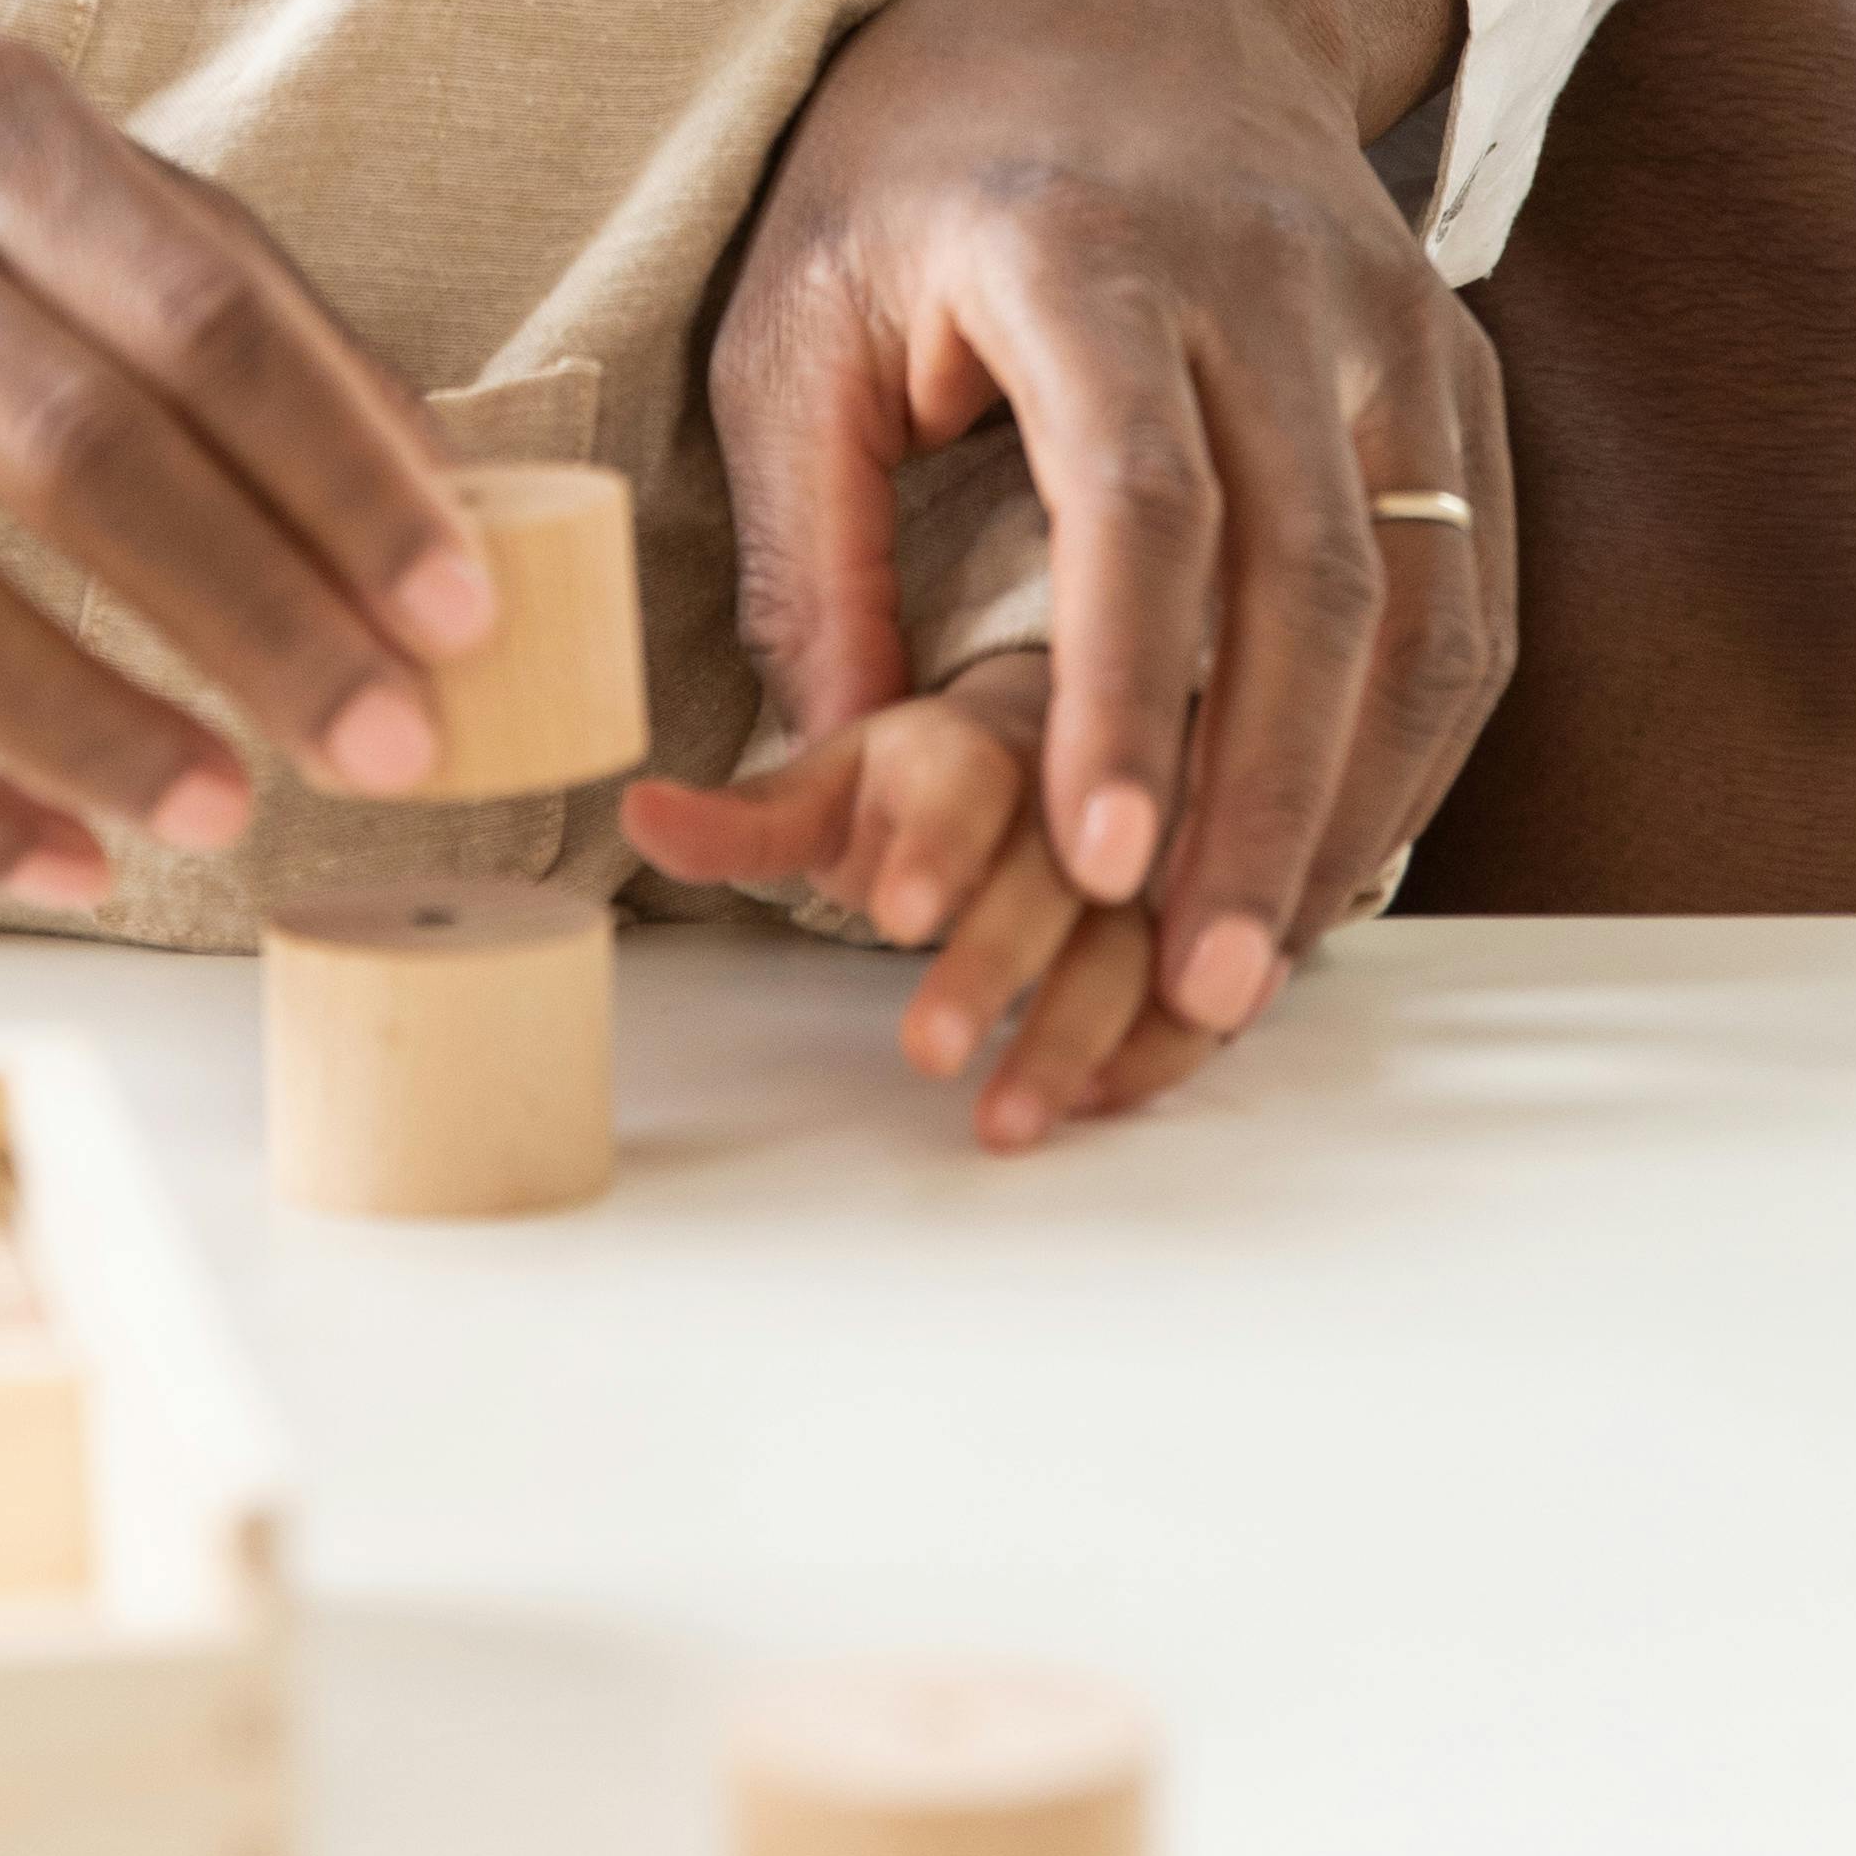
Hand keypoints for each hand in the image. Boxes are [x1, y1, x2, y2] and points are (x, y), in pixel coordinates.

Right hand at [0, 0, 493, 900]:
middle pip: (71, 454)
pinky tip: (63, 860)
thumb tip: (436, 495)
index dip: (341, 475)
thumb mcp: (59, 165)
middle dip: (257, 621)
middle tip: (389, 747)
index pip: (198, 315)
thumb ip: (245, 303)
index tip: (457, 615)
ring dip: (90, 730)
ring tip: (226, 813)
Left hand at [628, 656, 1206, 1148]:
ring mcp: (1166, 846)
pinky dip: (1168, 1039)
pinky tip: (1107, 1097)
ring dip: (1082, 1030)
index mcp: (981, 733)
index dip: (939, 841)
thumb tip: (636, 812)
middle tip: (925, 1052)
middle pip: (1059, 865)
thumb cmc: (935, 777)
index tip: (899, 913)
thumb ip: (748, 819)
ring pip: (1145, 931)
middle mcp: (1086, 783)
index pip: (971, 773)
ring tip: (1007, 1121)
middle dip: (999, 961)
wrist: (1075, 738)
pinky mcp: (1215, 906)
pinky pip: (1219, 973)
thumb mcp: (832, 783)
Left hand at [713, 0, 1512, 1042]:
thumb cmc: (938, 154)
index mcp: (1089, 254)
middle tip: (1195, 992)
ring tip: (1261, 968)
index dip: (1121, 695)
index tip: (1095, 861)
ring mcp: (1390, 327)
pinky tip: (1343, 853)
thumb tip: (818, 764)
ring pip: (1415, 601)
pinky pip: (1467, 586)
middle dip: (1254, 805)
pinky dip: (1417, 741)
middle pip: (1304, 579)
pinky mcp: (1453, 371)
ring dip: (1349, 803)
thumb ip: (804, 537)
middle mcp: (1275, 288)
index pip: (1140, 501)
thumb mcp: (802, 305)